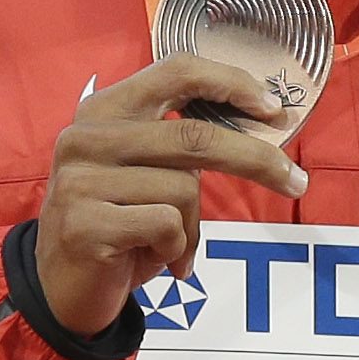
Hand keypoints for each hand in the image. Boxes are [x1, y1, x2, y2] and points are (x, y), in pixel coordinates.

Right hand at [33, 50, 305, 335]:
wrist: (62, 288)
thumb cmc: (120, 225)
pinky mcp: (85, 223)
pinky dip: (175, 248)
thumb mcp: (146, 172)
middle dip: (256, 160)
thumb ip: (182, 142)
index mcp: (104, 110)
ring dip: (193, 227)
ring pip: (184, 189)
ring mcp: (81, 180)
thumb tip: (263, 121)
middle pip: (196, 135)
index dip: (231, 84)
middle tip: (296, 181)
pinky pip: (166, 225)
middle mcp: (87, 136)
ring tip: (171, 245)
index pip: (177, 72)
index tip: (274, 110)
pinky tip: (152, 258)